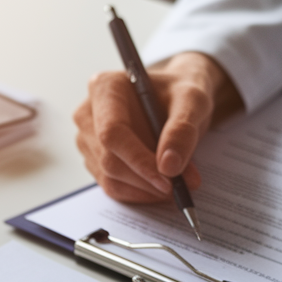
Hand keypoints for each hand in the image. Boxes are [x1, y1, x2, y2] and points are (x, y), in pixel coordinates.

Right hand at [74, 52, 242, 202]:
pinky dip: (140, 192)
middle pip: (109, 160)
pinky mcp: (94, 160)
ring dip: (145, 189)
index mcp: (104, 88)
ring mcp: (88, 139)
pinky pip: (113, 186)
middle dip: (147, 179)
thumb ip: (183, 130)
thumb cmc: (181, 92)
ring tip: (177, 185)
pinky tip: (161, 186)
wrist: (176, 98)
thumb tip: (169, 166)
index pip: (112, 132)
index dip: (138, 160)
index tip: (167, 180)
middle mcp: (88, 114)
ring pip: (110, 178)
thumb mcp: (193, 101)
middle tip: (182, 186)